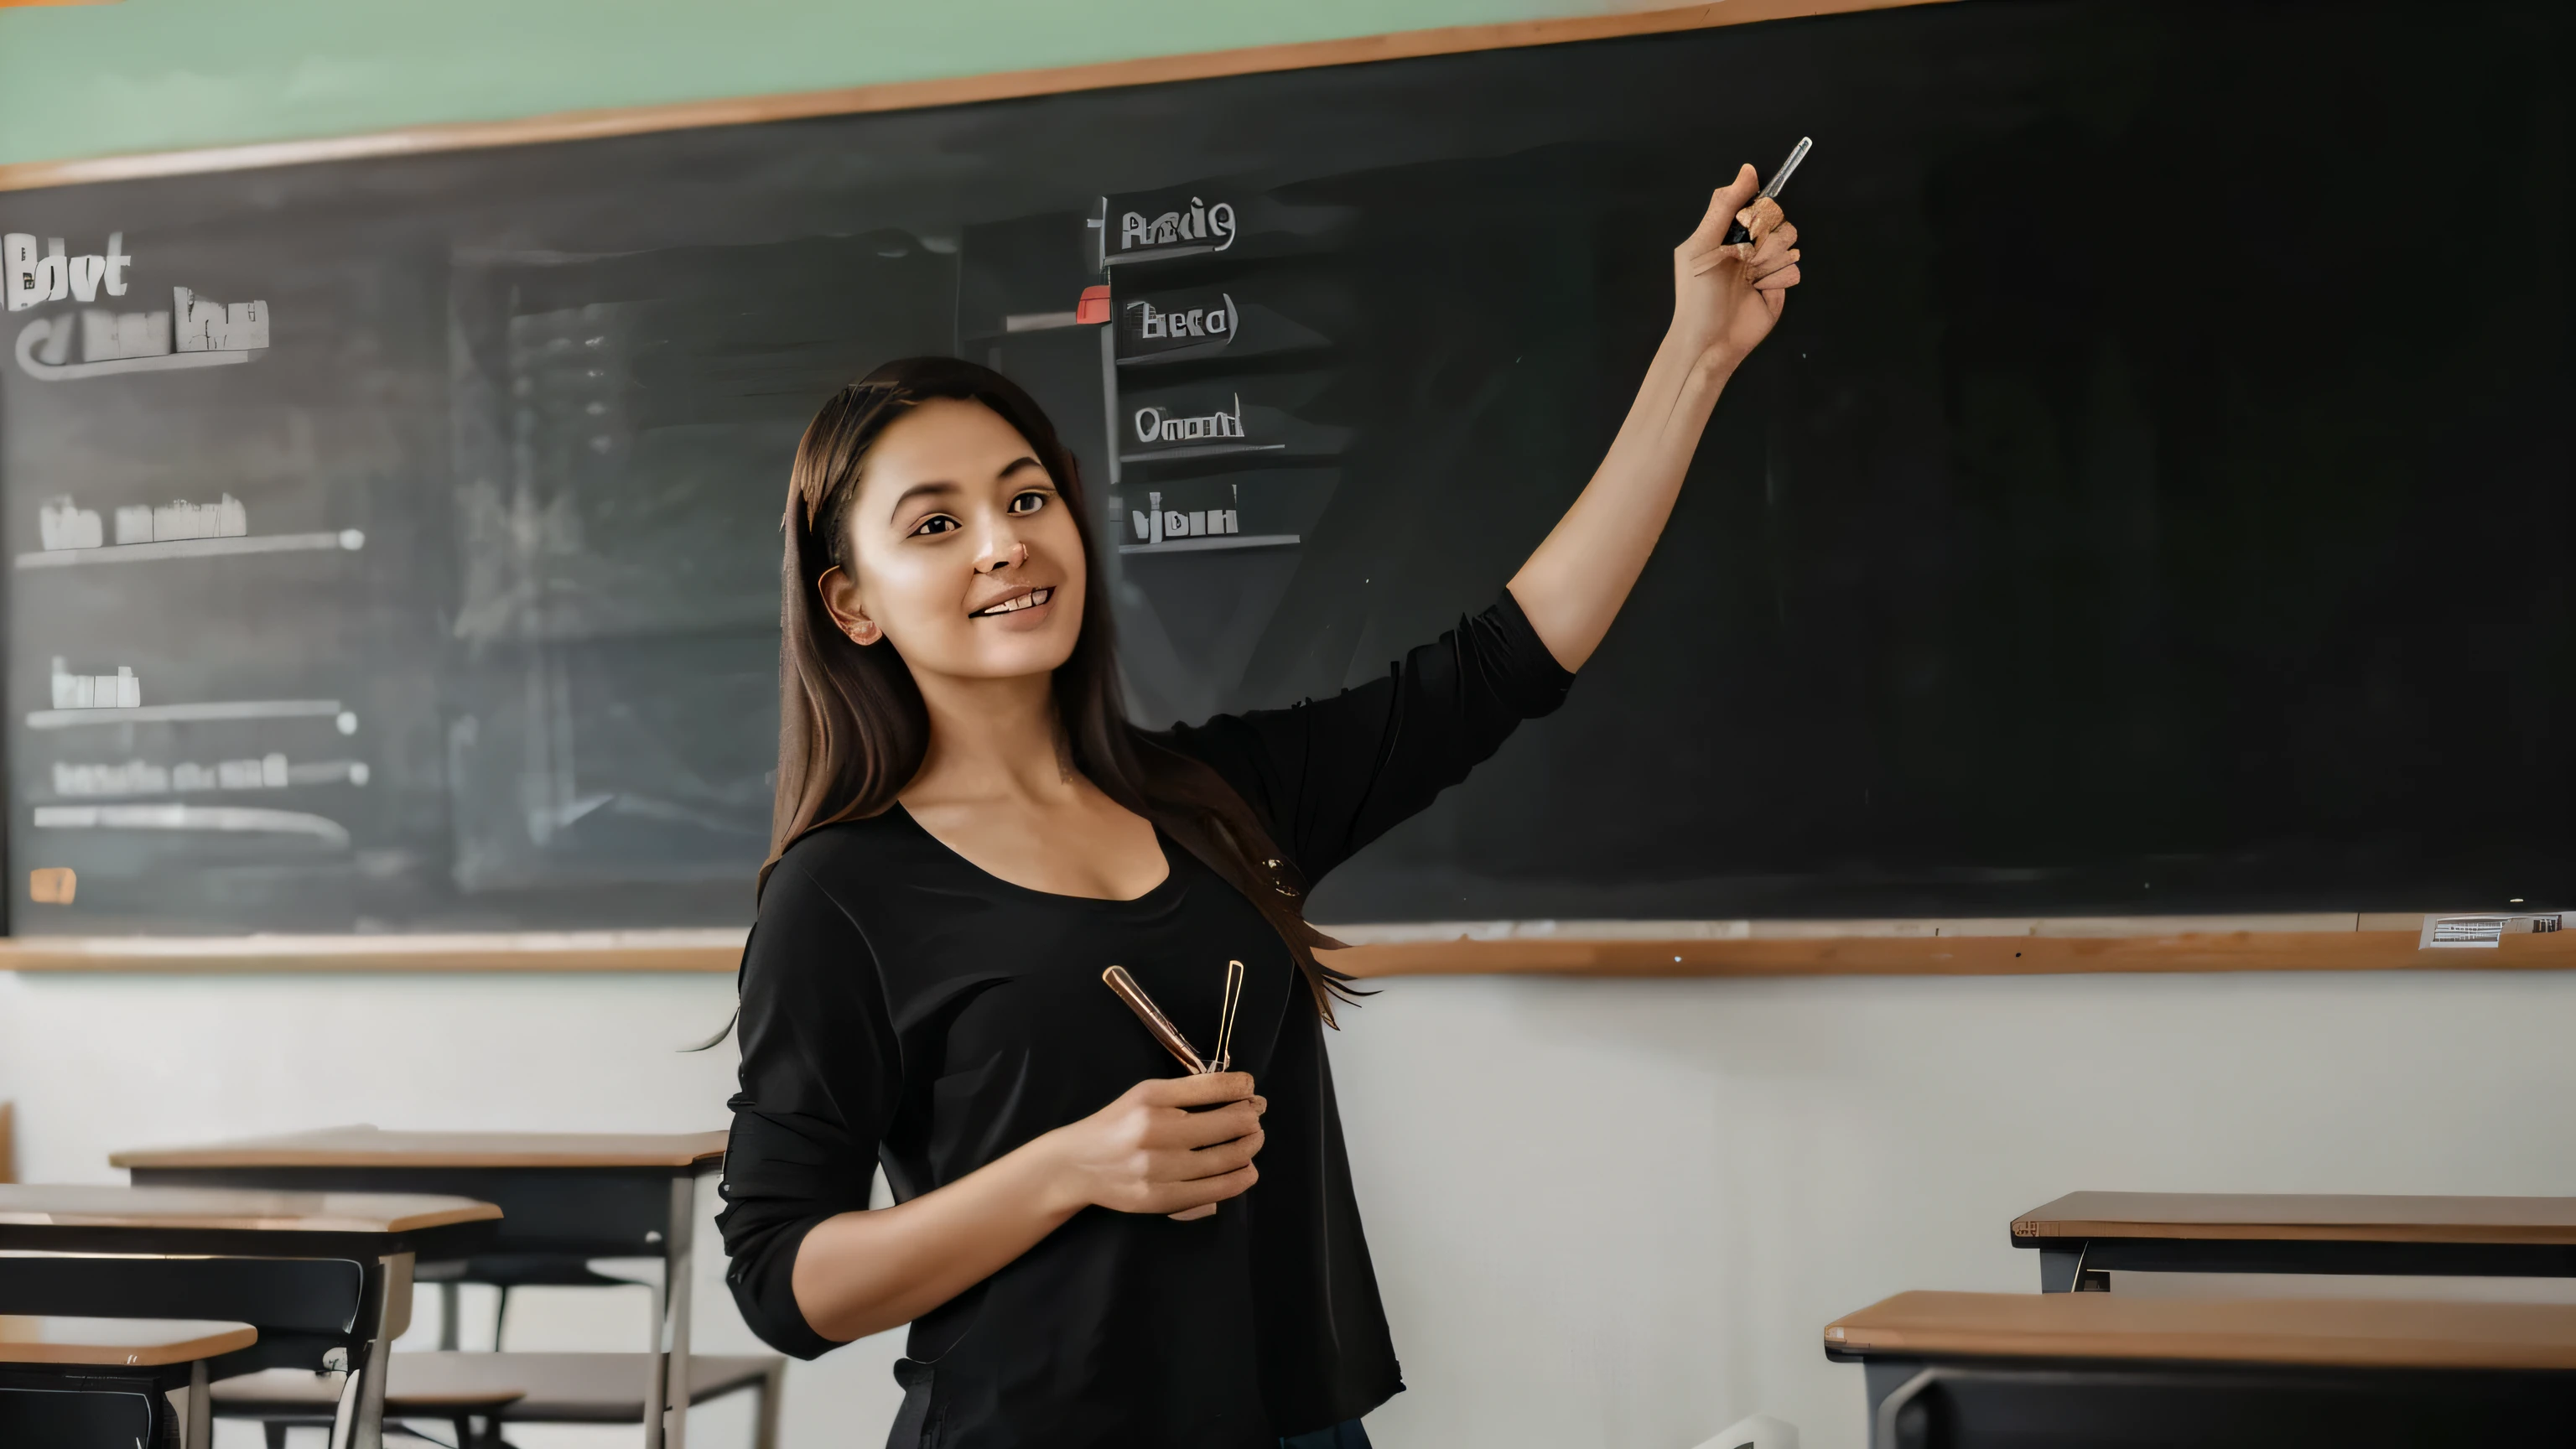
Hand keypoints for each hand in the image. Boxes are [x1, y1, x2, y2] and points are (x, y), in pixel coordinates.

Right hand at [1037, 1072, 1265, 1216]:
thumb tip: (1245, 1093)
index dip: (1243, 1087)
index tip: (1251, 1089)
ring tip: (1254, 1141)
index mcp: (1152, 1097)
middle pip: (1228, 1123)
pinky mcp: (1160, 1198)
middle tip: (1255, 1119)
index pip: (1214, 1086)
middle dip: (1251, 1119)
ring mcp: (1159, 1168)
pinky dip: (1239, 1179)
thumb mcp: (1146, 1094)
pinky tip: (1247, 1171)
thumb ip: (1190, 1091)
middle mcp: (1156, 1129)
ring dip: (1250, 1147)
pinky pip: (1214, 1190)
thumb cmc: (1117, 1124)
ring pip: (1226, 1158)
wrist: (1076, 1165)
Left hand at [1671, 163, 1802, 370]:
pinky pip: (1792, 267)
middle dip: (1761, 237)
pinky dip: (1777, 277)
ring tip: (1750, 278)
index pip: (1755, 202)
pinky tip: (1760, 290)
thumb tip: (1748, 170)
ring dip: (1768, 258)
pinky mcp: (1781, 285)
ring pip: (1788, 240)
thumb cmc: (1697, 294)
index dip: (1757, 209)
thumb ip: (1724, 207)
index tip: (1749, 223)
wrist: (1709, 341)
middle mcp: (1749, 244)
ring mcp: (1767, 264)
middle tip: (1743, 258)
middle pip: (1776, 218)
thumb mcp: (1702, 244)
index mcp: (1728, 231)